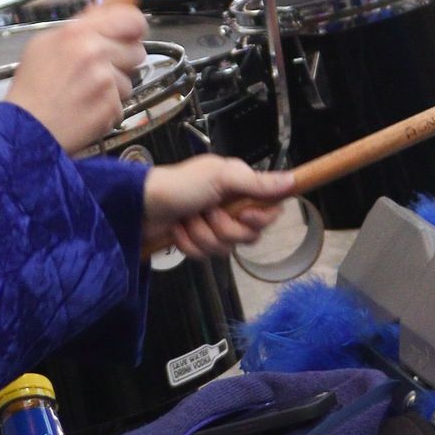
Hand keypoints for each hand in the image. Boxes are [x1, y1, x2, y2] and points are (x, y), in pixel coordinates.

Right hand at [5, 1, 146, 151]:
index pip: (130, 18)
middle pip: (137, 51)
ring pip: (129, 81)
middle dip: (123, 62)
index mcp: (78, 33)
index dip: (135, 27)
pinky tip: (85, 111)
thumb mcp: (45, 44)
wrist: (24, 129)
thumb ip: (80, 25)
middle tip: (100, 72)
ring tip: (86, 95)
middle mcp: (95, 53)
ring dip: (113, 89)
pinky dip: (106, 110)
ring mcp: (105, 82)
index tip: (130, 35)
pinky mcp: (110, 107)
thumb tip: (106, 4)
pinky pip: (121, 105)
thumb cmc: (32, 87)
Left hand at [140, 153, 296, 257]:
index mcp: (239, 187)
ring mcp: (213, 225)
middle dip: (224, 228)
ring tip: (188, 218)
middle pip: (248, 236)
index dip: (259, 219)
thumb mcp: (221, 177)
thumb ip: (257, 183)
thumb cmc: (178, 184)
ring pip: (225, 248)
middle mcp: (229, 206)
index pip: (269, 212)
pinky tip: (178, 230)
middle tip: (207, 212)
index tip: (245, 214)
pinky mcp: (197, 241)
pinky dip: (189, 244)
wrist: (142, 206)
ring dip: (202, 234)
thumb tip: (292, 181)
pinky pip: (205, 256)